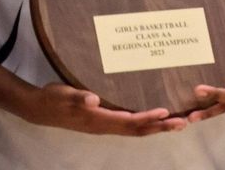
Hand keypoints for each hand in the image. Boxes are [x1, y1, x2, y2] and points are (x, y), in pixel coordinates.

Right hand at [20, 84, 186, 135]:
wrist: (39, 108)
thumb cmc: (53, 99)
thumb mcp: (63, 94)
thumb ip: (78, 97)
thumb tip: (92, 99)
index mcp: (98, 120)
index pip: (128, 122)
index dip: (147, 118)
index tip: (165, 112)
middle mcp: (104, 126)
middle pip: (137, 130)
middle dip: (161, 127)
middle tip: (185, 122)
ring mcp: (105, 125)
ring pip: (136, 130)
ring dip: (157, 127)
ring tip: (179, 123)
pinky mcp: (105, 122)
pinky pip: (130, 126)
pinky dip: (146, 124)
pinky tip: (157, 118)